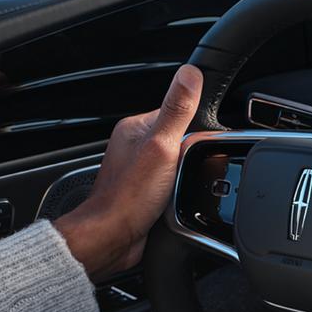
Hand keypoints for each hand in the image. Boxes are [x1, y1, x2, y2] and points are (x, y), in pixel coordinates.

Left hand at [55, 65, 203, 279]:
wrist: (113, 237)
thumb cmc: (129, 196)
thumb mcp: (162, 146)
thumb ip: (177, 110)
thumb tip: (190, 74)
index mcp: (136, 128)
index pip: (178, 114)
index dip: (195, 129)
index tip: (198, 145)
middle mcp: (135, 146)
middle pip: (182, 141)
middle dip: (192, 157)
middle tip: (186, 172)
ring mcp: (140, 170)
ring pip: (180, 165)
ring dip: (187, 177)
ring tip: (179, 189)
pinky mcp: (146, 192)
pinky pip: (174, 185)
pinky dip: (180, 192)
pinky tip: (178, 200)